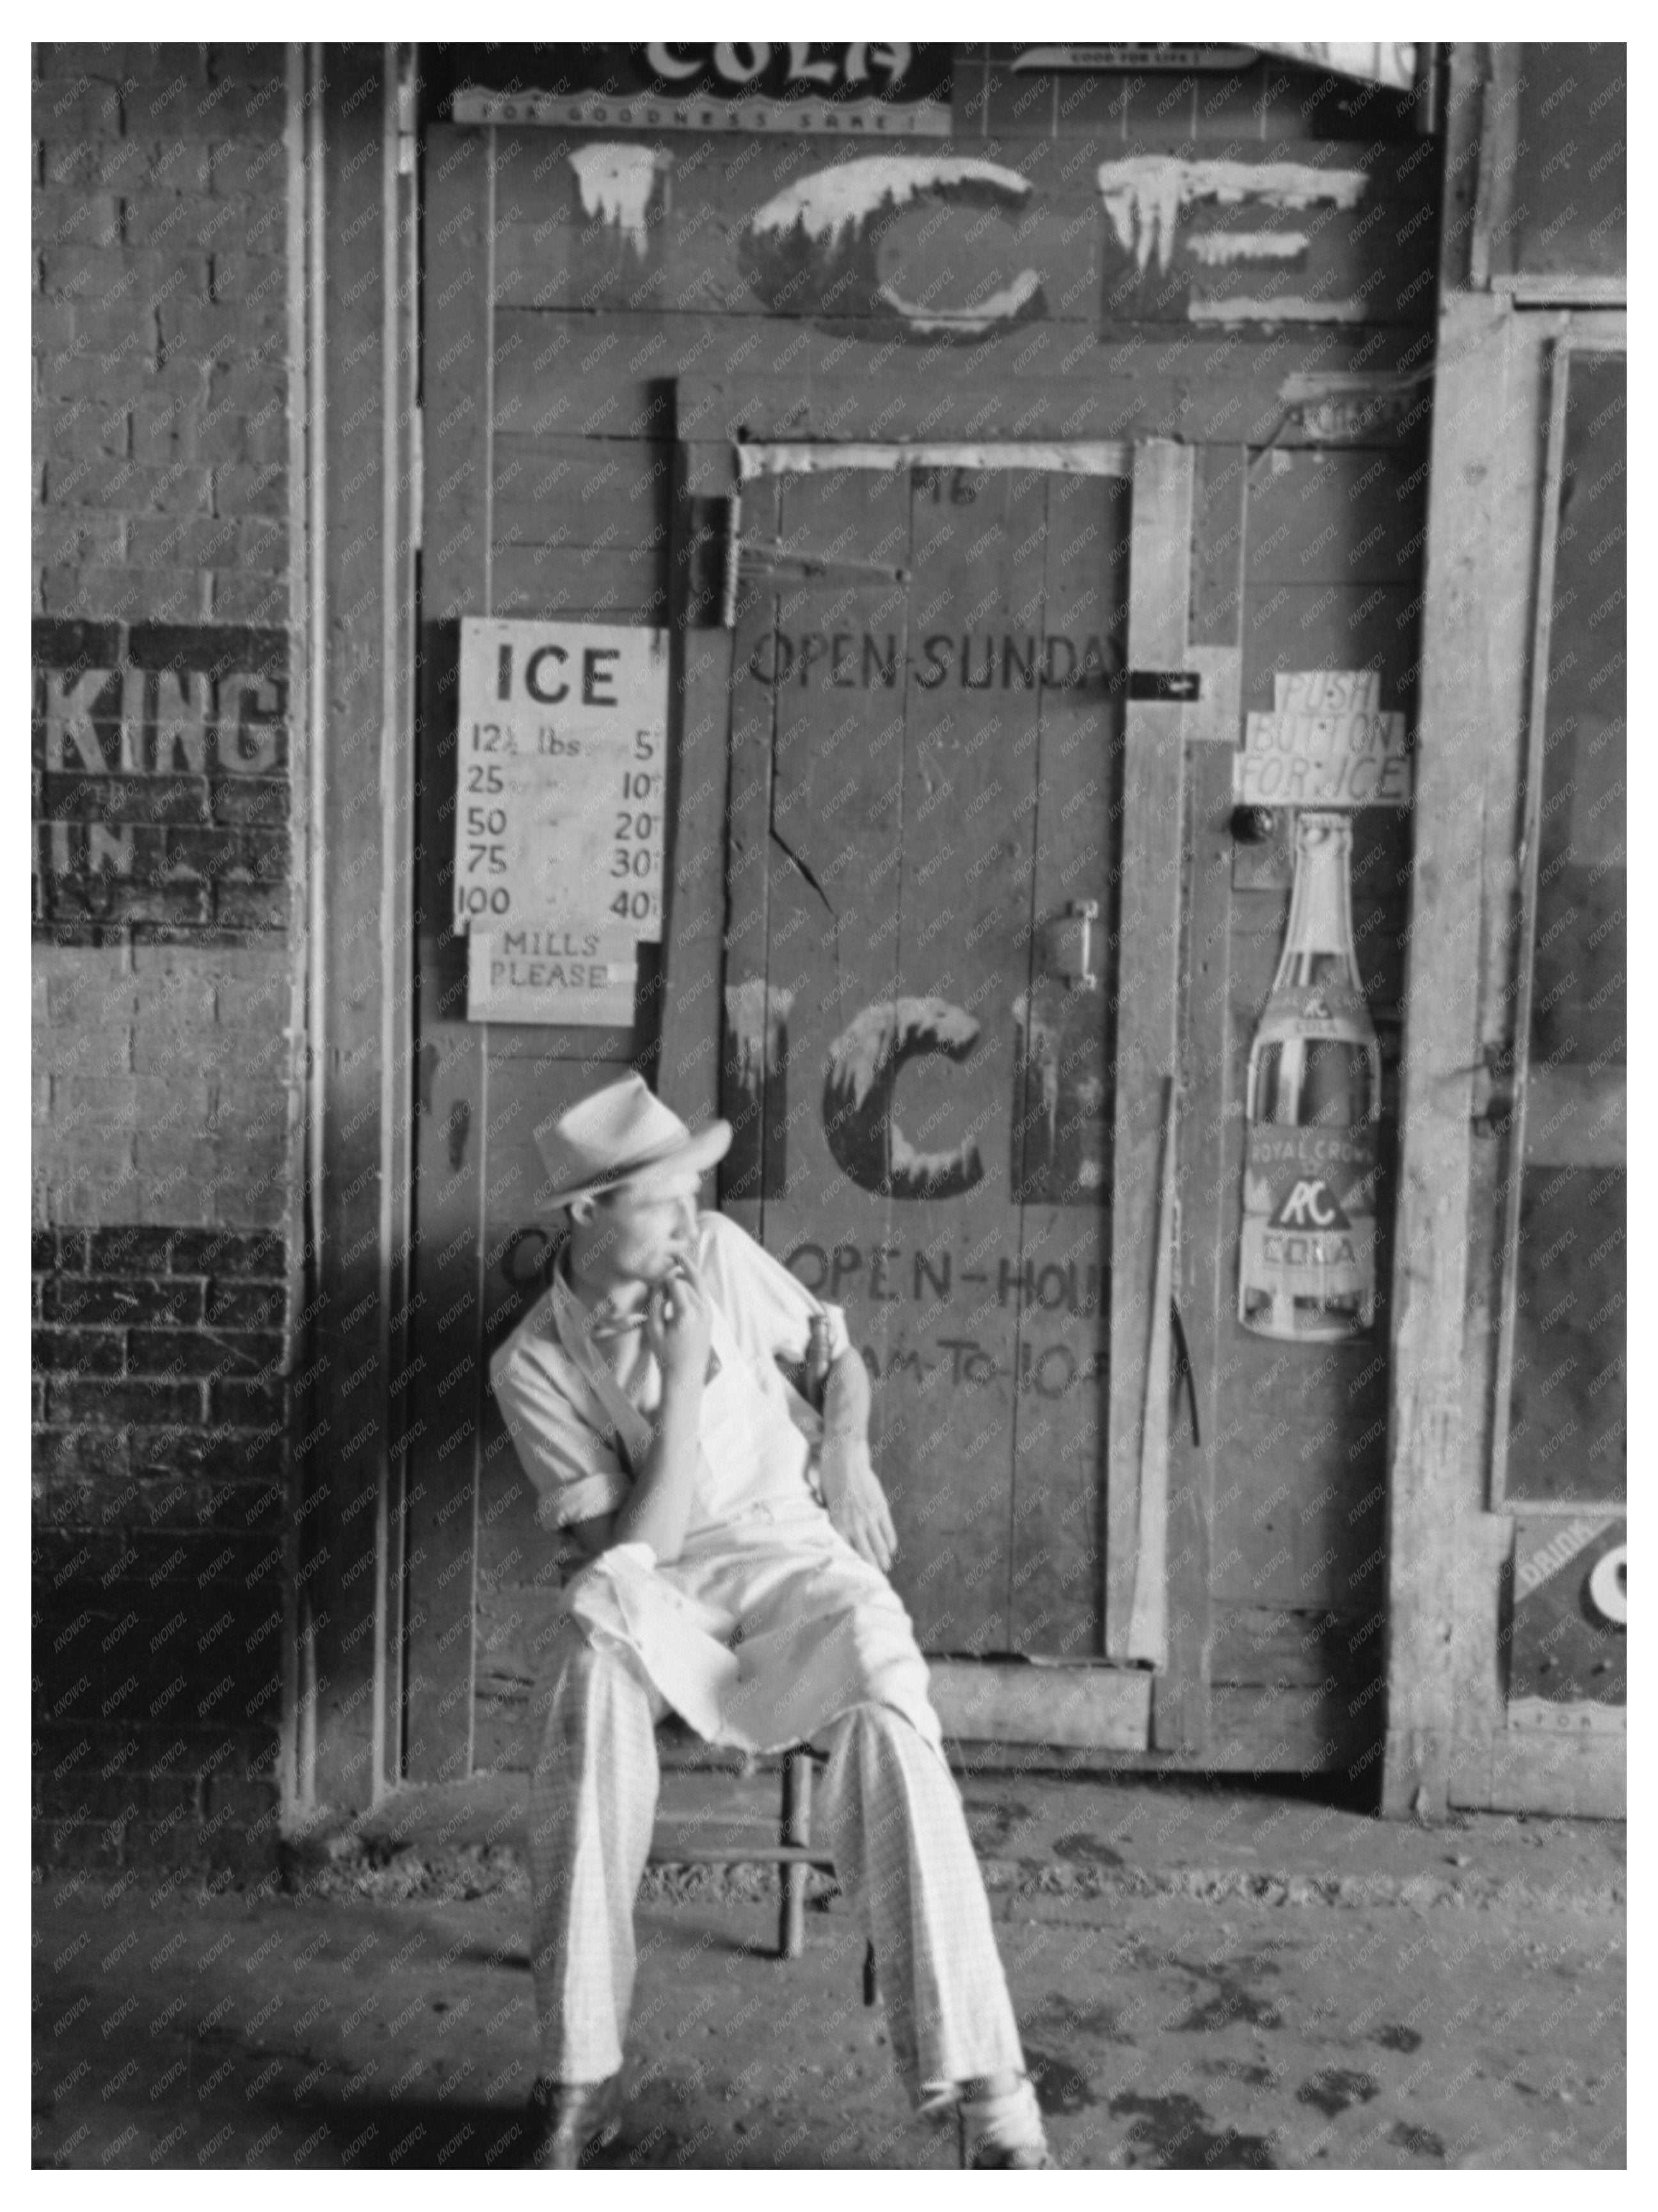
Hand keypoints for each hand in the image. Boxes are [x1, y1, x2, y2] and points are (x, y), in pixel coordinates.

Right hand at [642, 1254, 713, 1387]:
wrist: (685, 1376)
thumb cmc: (666, 1355)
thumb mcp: (654, 1329)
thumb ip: (655, 1303)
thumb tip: (658, 1283)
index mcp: (686, 1313)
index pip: (676, 1283)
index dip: (665, 1275)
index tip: (657, 1271)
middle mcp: (702, 1311)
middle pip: (690, 1282)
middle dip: (679, 1272)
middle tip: (669, 1262)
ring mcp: (709, 1314)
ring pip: (701, 1286)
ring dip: (691, 1273)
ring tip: (681, 1261)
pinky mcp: (711, 1319)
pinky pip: (704, 1295)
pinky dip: (697, 1284)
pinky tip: (688, 1280)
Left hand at [818, 1432, 897, 1572]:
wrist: (845, 1454)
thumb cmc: (829, 1476)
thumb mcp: (824, 1500)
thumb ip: (831, 1518)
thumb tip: (833, 1533)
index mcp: (838, 1522)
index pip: (847, 1551)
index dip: (853, 1566)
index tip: (855, 1577)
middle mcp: (854, 1521)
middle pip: (865, 1552)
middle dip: (871, 1568)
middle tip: (874, 1580)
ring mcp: (869, 1514)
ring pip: (878, 1544)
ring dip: (882, 1558)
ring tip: (885, 1568)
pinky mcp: (880, 1505)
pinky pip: (888, 1529)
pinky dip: (890, 1541)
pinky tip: (890, 1550)